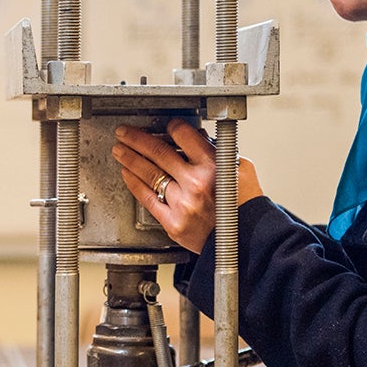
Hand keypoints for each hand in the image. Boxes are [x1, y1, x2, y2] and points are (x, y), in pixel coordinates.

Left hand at [113, 119, 262, 251]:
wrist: (247, 241)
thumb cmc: (245, 205)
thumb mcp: (241, 169)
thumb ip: (217, 152)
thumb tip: (197, 139)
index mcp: (214, 165)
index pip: (183, 135)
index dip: (170, 126)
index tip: (163, 125)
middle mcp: (196, 183)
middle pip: (158, 152)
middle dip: (136, 139)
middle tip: (124, 132)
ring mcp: (182, 203)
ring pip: (148, 174)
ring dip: (130, 159)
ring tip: (119, 150)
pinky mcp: (173, 222)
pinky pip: (147, 199)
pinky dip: (134, 183)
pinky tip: (127, 174)